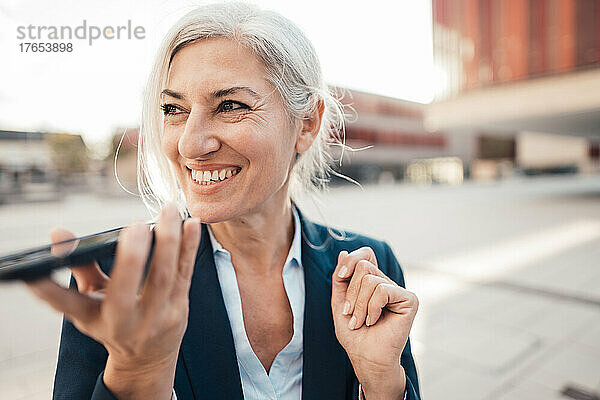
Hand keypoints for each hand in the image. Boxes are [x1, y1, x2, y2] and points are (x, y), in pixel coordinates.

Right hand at [25, 204, 200, 399]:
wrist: (148, 357)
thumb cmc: (114, 322)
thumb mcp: (91, 304)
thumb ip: (80, 267)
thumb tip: (58, 233)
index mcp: (96, 320)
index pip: (68, 305)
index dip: (49, 290)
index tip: (33, 274)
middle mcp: (125, 322)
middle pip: (126, 290)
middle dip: (131, 257)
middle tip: (134, 226)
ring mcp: (156, 316)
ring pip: (164, 277)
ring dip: (168, 241)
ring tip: (167, 211)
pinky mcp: (180, 307)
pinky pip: (186, 273)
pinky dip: (189, 247)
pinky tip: (191, 223)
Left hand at [331, 247, 417, 398]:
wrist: (366, 358)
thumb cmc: (354, 334)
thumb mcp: (339, 302)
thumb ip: (340, 278)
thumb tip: (343, 252)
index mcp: (372, 281)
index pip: (365, 254)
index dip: (351, 260)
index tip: (340, 276)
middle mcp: (386, 283)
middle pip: (363, 265)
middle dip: (351, 292)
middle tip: (351, 313)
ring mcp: (398, 291)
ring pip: (370, 279)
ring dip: (359, 305)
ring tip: (361, 322)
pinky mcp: (409, 300)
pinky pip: (382, 290)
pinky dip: (372, 308)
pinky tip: (375, 320)